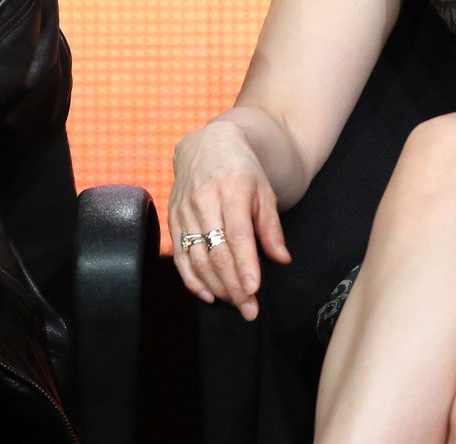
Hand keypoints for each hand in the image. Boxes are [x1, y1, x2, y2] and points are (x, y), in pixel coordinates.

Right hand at [170, 119, 291, 320]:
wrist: (209, 145)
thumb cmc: (243, 170)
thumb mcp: (265, 191)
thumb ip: (271, 227)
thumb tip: (282, 259)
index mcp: (231, 189)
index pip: (237, 235)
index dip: (245, 266)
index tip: (254, 291)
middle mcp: (203, 200)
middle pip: (216, 252)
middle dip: (234, 286)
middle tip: (249, 310)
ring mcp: (184, 210)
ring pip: (196, 259)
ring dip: (216, 287)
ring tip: (235, 304)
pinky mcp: (173, 218)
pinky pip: (179, 256)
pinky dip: (192, 280)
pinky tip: (208, 295)